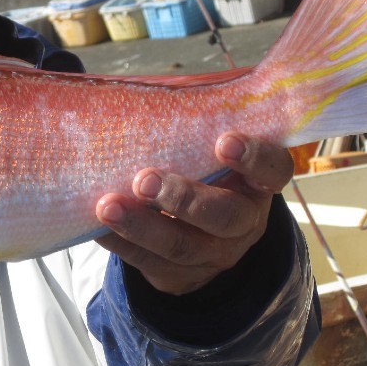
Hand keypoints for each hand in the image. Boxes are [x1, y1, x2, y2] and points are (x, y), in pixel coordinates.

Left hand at [95, 132, 293, 294]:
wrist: (202, 243)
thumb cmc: (200, 173)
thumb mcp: (208, 152)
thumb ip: (191, 127)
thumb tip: (133, 89)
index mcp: (257, 185)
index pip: (274, 171)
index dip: (255, 158)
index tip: (224, 140)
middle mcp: (243, 222)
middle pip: (224, 217)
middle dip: (185, 198)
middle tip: (145, 179)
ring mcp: (212, 254)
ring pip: (181, 247)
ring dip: (142, 226)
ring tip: (106, 206)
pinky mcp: (178, 276)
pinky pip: (147, 263)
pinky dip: (118, 243)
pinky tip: (92, 225)